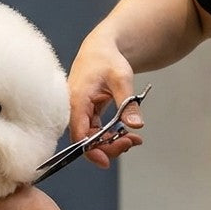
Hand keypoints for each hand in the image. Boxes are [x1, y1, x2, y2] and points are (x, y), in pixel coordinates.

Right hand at [67, 44, 144, 167]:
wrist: (102, 48)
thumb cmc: (107, 59)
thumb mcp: (122, 79)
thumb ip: (127, 104)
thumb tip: (136, 125)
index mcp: (76, 100)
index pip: (79, 134)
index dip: (90, 150)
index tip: (106, 161)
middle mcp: (74, 108)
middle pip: (85, 139)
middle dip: (108, 146)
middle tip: (131, 143)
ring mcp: (80, 111)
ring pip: (92, 137)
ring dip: (112, 142)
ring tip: (134, 139)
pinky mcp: (87, 112)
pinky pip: (96, 130)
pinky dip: (111, 134)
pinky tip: (128, 134)